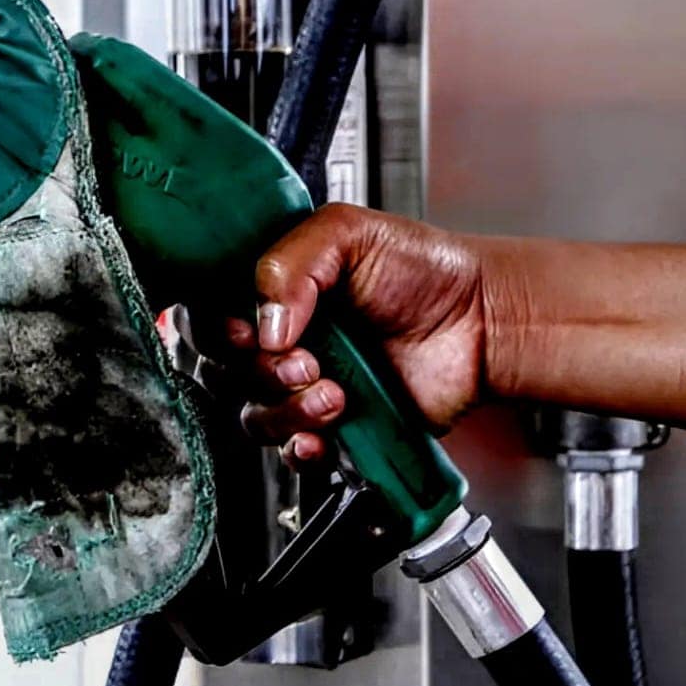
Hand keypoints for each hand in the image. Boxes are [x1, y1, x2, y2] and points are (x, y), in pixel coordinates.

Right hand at [228, 204, 487, 465]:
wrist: (481, 322)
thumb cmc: (424, 270)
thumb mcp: (349, 232)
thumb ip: (290, 263)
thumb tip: (263, 323)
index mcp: (269, 293)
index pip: (204, 316)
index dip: (213, 329)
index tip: (246, 328)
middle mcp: (277, 342)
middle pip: (221, 371)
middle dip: (258, 369)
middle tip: (305, 358)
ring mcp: (301, 388)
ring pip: (253, 414)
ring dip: (288, 407)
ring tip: (335, 390)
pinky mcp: (331, 429)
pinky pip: (290, 453)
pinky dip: (302, 446)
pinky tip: (328, 429)